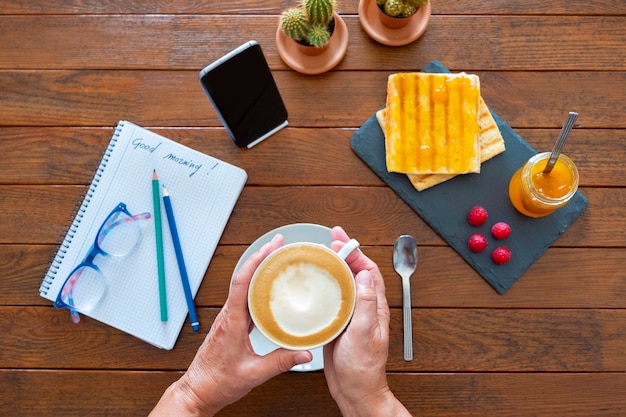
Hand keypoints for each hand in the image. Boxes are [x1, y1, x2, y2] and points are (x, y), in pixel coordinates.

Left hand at [150, 233, 312, 416]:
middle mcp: (229, 315)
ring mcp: (229, 318)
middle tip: (280, 245)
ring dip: (260, 270)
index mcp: (231, 322)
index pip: (242, 282)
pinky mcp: (231, 324)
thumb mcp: (253, 374)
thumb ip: (281, 362)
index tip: (270, 248)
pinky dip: (258, 287)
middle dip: (262, 257)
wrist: (198, 391)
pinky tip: (270, 287)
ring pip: (244, 286)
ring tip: (278, 259)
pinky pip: (245, 299)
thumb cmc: (217, 382)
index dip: (256, 261)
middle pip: (244, 278)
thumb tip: (305, 353)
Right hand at [324, 226, 409, 416]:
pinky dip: (322, 287)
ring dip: (332, 268)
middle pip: (354, 273)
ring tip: (319, 254)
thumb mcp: (365, 332)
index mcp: (374, 306)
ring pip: (341, 284)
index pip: (368, 271)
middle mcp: (363, 308)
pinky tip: (312, 284)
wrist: (354, 391)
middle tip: (329, 240)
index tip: (342, 240)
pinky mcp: (336, 324)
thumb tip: (365, 274)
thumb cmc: (364, 367)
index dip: (356, 252)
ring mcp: (349, 315)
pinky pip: (330, 300)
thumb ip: (366, 303)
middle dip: (343, 253)